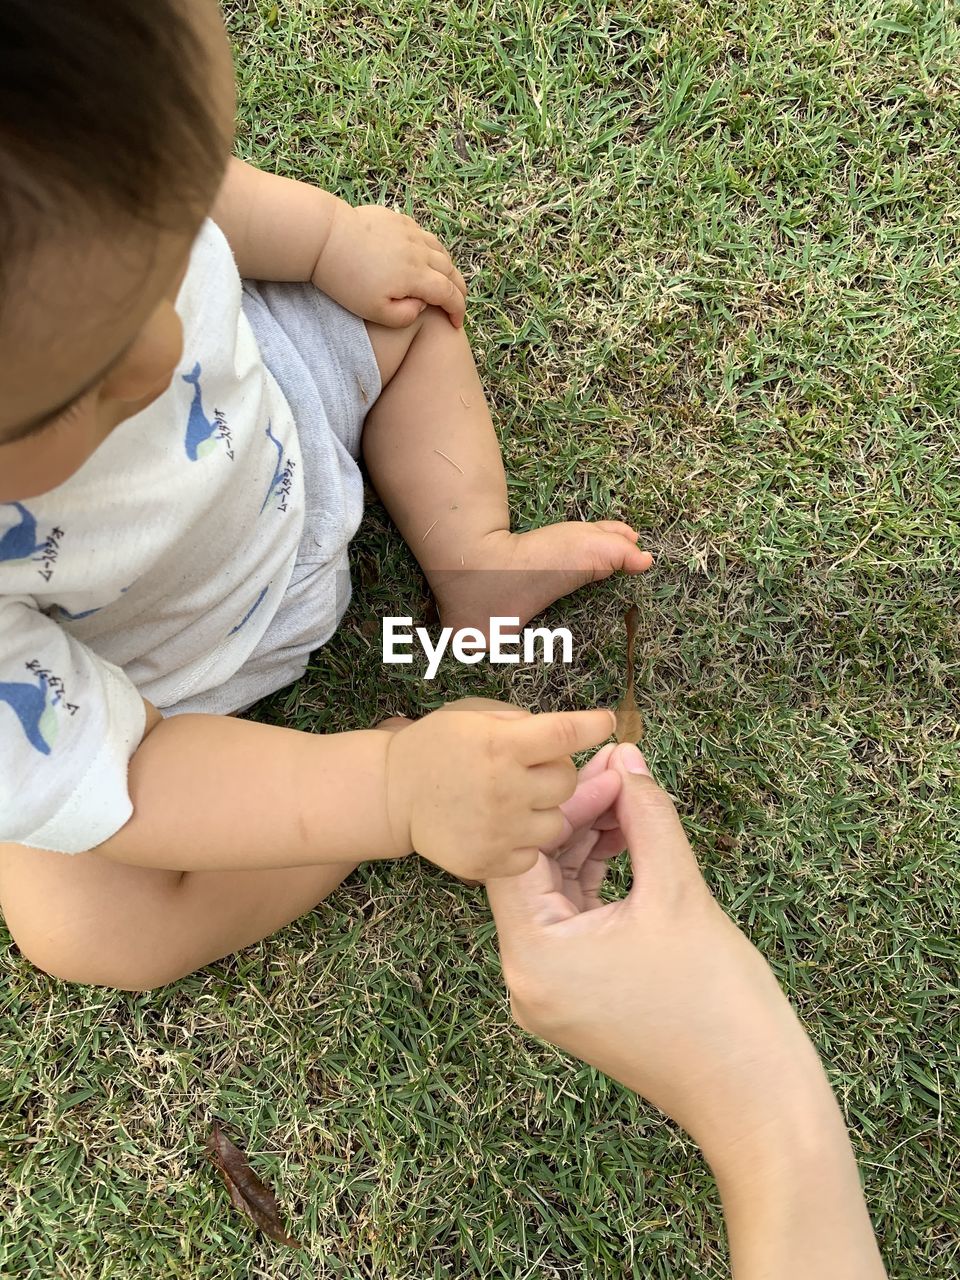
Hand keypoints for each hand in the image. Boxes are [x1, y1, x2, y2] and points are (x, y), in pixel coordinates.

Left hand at [312, 202, 467, 327]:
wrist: (325, 238)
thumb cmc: (345, 280)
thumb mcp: (374, 312)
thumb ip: (404, 316)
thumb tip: (421, 305)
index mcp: (416, 276)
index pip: (449, 294)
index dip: (457, 310)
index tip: (456, 323)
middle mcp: (419, 251)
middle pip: (450, 270)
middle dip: (458, 289)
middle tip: (457, 303)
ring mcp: (409, 232)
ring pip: (440, 250)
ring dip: (447, 267)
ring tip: (445, 280)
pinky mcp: (396, 220)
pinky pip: (423, 234)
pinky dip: (431, 248)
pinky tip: (425, 257)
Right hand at [383, 699, 615, 881]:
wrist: (393, 792)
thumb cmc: (439, 745)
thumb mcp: (477, 716)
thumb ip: (523, 723)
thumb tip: (571, 736)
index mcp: (502, 745)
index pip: (566, 734)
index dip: (593, 726)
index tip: (607, 723)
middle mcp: (505, 787)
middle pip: (568, 781)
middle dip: (556, 772)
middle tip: (531, 769)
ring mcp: (498, 829)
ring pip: (558, 822)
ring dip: (544, 810)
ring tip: (514, 800)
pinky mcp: (489, 862)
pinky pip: (533, 854)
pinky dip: (524, 842)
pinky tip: (501, 826)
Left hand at [487, 743, 821, 1161]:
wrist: (755, 1096)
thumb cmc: (717, 1003)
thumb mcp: (677, 891)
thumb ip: (645, 815)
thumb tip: (625, 758)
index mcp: (533, 958)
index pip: (522, 855)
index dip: (562, 802)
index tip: (606, 764)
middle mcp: (525, 980)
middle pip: (533, 874)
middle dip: (576, 819)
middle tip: (619, 771)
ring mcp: (549, 994)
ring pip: (554, 896)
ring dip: (588, 846)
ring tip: (630, 798)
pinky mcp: (577, 998)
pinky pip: (573, 924)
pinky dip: (597, 883)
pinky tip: (628, 841)